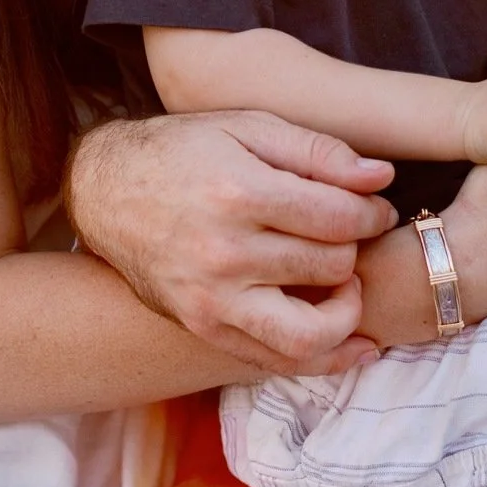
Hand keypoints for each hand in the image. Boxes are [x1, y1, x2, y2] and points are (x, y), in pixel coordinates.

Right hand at [66, 111, 398, 375]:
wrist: (105, 189)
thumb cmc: (182, 149)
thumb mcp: (248, 126)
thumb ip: (319, 151)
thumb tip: (381, 177)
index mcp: (238, 193)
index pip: (338, 219)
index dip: (371, 213)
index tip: (375, 208)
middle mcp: (223, 253)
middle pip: (330, 268)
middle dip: (355, 249)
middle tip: (355, 235)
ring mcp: (210, 299)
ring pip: (310, 333)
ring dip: (347, 312)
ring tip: (349, 287)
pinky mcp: (202, 327)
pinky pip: (275, 360)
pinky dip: (324, 359)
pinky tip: (355, 345)